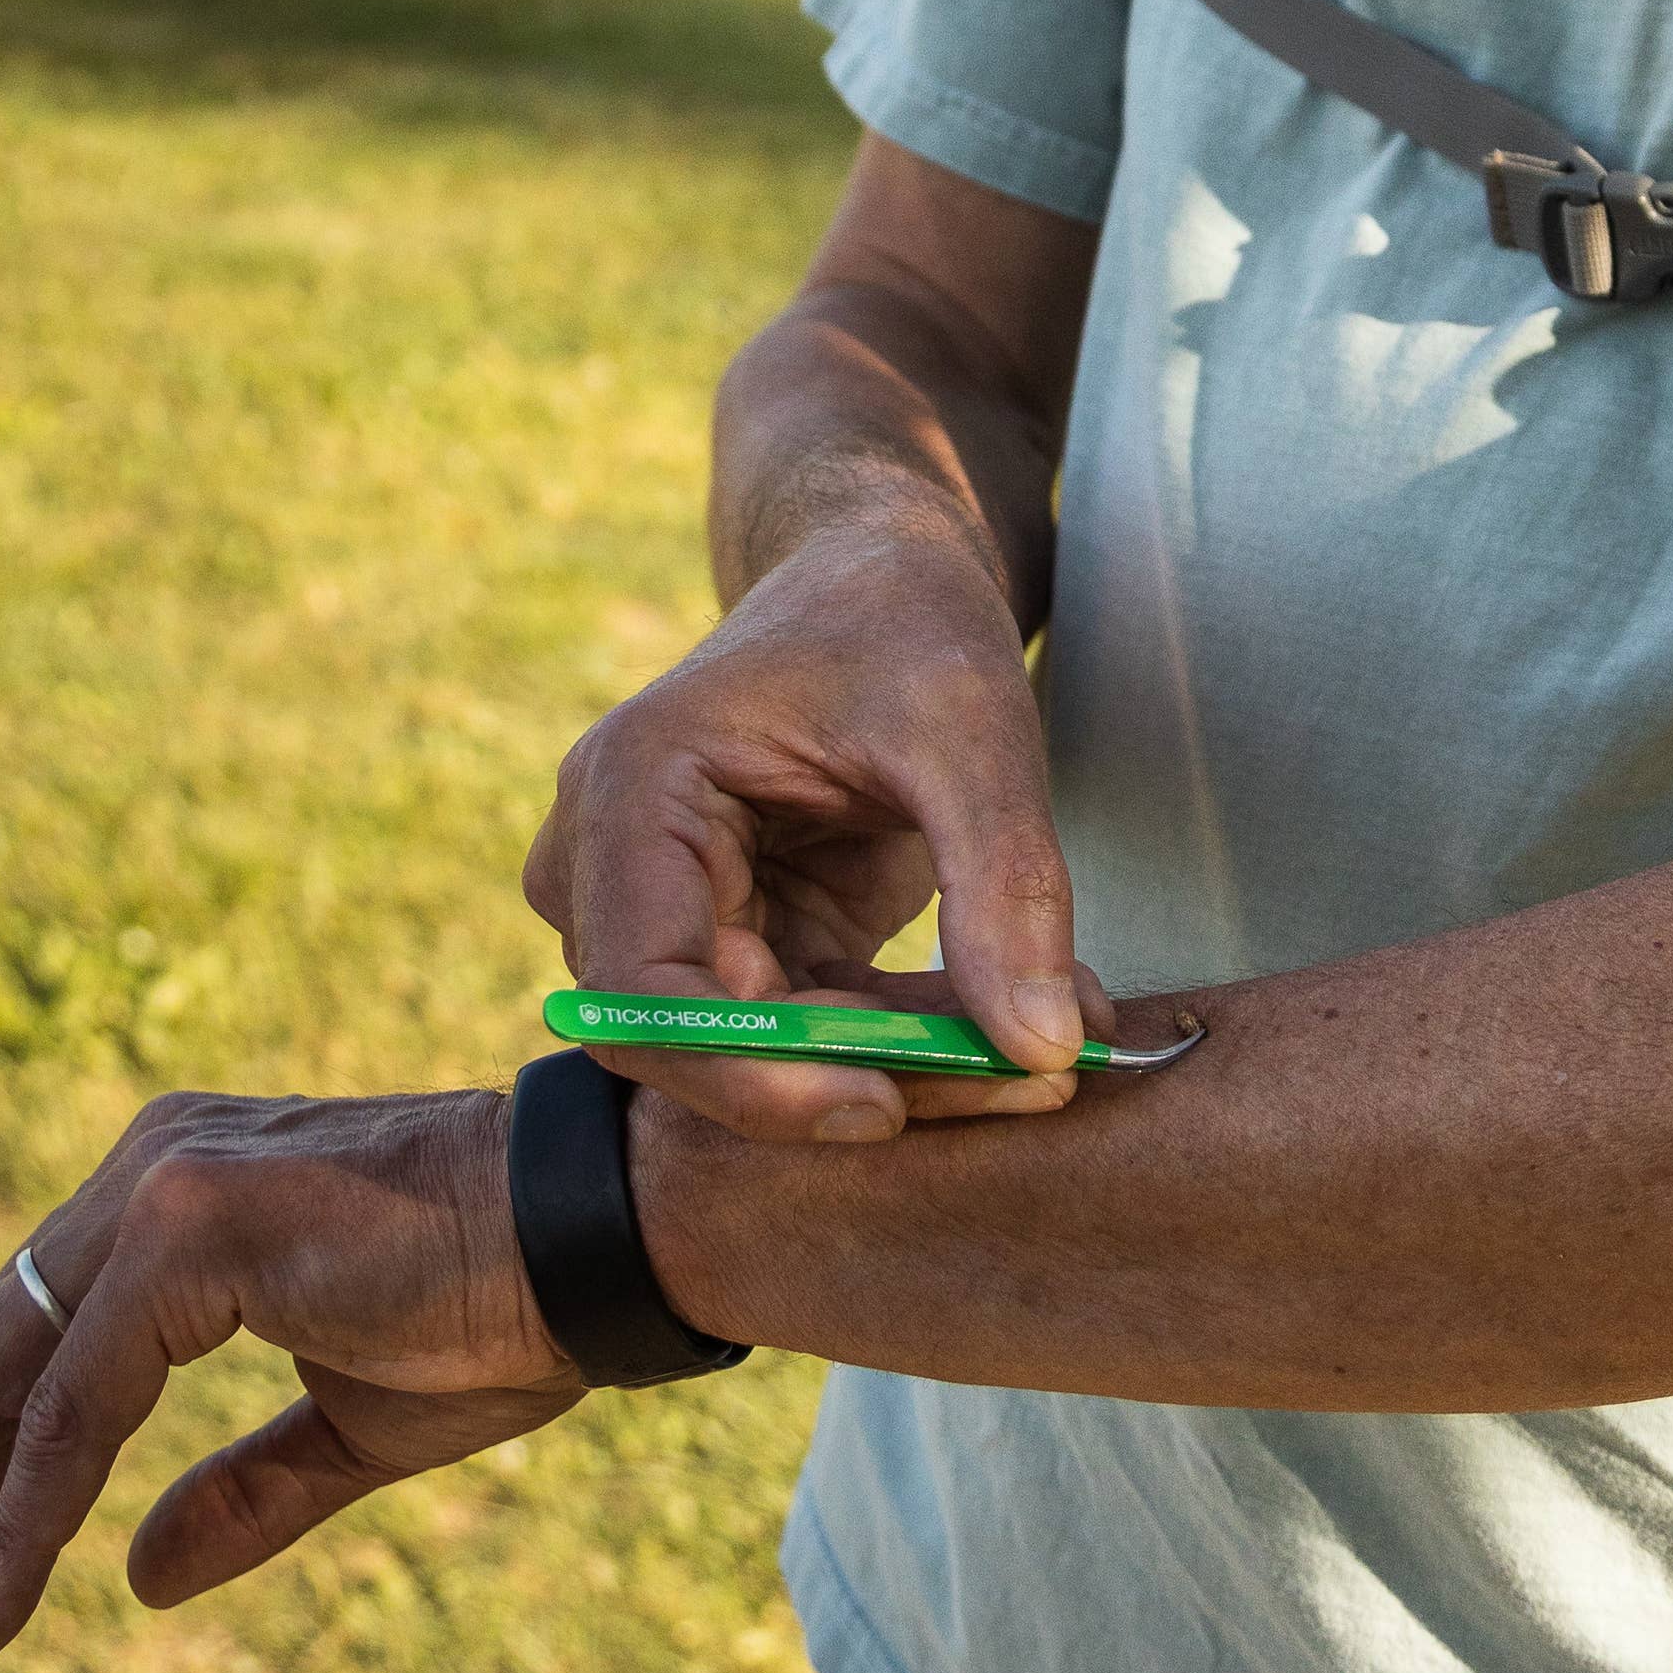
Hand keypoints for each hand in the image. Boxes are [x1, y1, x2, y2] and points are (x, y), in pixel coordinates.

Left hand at [0, 1087, 578, 1672]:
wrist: (595, 1240)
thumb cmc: (499, 1309)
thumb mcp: (350, 1424)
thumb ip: (242, 1489)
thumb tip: (135, 1578)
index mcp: (186, 1190)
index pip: (38, 1337)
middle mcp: (156, 1161)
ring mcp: (165, 1181)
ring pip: (3, 1374)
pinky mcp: (190, 1227)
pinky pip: (71, 1404)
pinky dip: (20, 1519)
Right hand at [523, 500, 1108, 1145]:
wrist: (887, 570)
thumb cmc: (907, 615)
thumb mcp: (972, 728)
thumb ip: (1005, 883)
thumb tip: (1046, 1054)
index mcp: (632, 791)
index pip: (645, 994)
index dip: (750, 1071)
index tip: (886, 1102)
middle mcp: (617, 865)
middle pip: (705, 1040)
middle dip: (860, 1077)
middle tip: (1026, 1088)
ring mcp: (673, 911)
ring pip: (768, 1053)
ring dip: (906, 1069)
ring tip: (1054, 1061)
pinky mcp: (743, 939)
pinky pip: (812, 1032)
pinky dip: (915, 1040)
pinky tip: (1029, 1026)